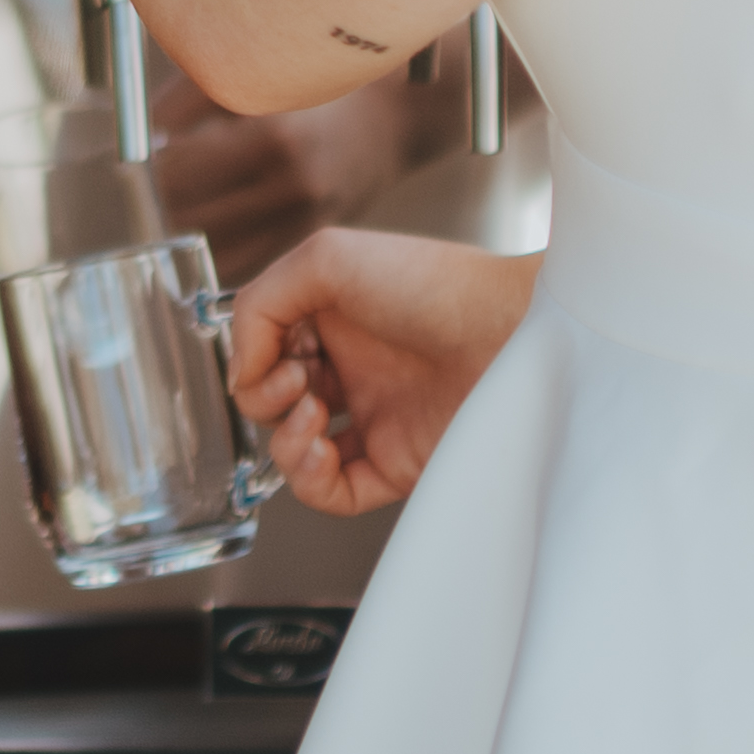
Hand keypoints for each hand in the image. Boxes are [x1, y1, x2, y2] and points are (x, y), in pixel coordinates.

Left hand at [147, 54, 441, 288]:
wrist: (394, 119)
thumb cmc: (319, 89)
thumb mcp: (259, 75)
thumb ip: (192, 97)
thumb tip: (146, 132)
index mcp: (272, 137)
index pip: (178, 168)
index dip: (147, 165)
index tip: (135, 158)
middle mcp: (290, 185)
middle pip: (189, 213)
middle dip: (159, 199)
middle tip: (143, 186)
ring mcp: (303, 220)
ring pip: (213, 247)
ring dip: (182, 230)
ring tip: (171, 206)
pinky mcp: (311, 241)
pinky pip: (247, 262)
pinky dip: (216, 251)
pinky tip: (207, 228)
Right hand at [225, 229, 537, 515]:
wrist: (512, 333)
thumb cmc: (436, 284)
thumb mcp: (326, 258)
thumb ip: (258, 305)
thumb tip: (240, 371)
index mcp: (332, 320)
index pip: (265, 353)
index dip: (255, 359)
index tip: (277, 352)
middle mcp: (351, 370)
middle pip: (272, 405)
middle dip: (265, 397)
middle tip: (299, 380)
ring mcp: (373, 419)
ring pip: (294, 454)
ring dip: (282, 441)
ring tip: (311, 415)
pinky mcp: (395, 464)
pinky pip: (332, 494)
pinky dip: (308, 480)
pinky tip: (319, 452)